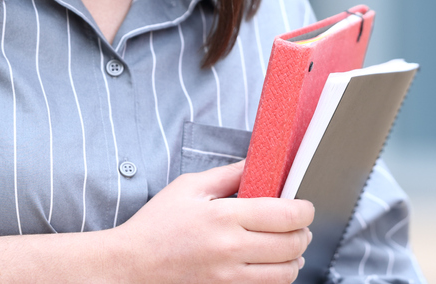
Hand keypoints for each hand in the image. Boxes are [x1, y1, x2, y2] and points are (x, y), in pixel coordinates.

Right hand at [106, 160, 314, 283]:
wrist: (131, 265)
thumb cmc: (157, 224)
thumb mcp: (189, 187)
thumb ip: (229, 174)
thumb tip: (258, 162)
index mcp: (224, 216)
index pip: (284, 215)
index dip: (305, 210)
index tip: (305, 205)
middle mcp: (230, 249)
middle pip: (291, 245)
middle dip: (304, 233)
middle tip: (300, 224)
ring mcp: (227, 277)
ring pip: (285, 274)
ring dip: (295, 258)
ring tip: (290, 246)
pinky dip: (276, 277)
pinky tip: (271, 264)